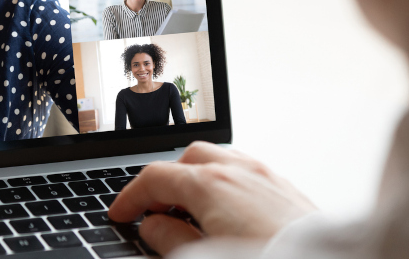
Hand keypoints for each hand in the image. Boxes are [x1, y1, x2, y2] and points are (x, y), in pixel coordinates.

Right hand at [108, 141, 316, 254]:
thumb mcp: (203, 257)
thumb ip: (171, 240)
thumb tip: (153, 226)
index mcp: (210, 186)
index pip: (155, 178)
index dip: (131, 197)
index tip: (122, 214)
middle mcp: (238, 172)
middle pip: (188, 159)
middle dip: (166, 181)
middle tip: (156, 211)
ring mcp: (265, 177)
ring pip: (220, 159)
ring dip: (197, 177)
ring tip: (190, 209)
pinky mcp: (286, 189)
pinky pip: (246, 170)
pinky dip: (225, 182)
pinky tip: (226, 209)